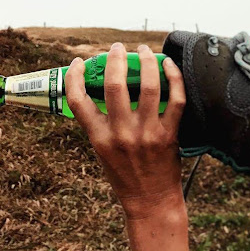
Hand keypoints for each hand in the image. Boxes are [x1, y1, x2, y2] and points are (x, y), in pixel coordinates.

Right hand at [64, 42, 186, 218]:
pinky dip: (174, 78)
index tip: (77, 63)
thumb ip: (99, 124)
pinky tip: (169, 66)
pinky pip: (175, 100)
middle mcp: (121, 134)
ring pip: (148, 87)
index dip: (74, 77)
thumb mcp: (102, 151)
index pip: (77, 101)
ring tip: (145, 50)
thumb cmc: (125, 176)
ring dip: (146, 62)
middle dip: (115, 60)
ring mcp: (147, 134)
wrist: (151, 202)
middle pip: (114, 86)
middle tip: (117, 49)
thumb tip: (101, 89)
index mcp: (99, 138)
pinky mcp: (169, 135)